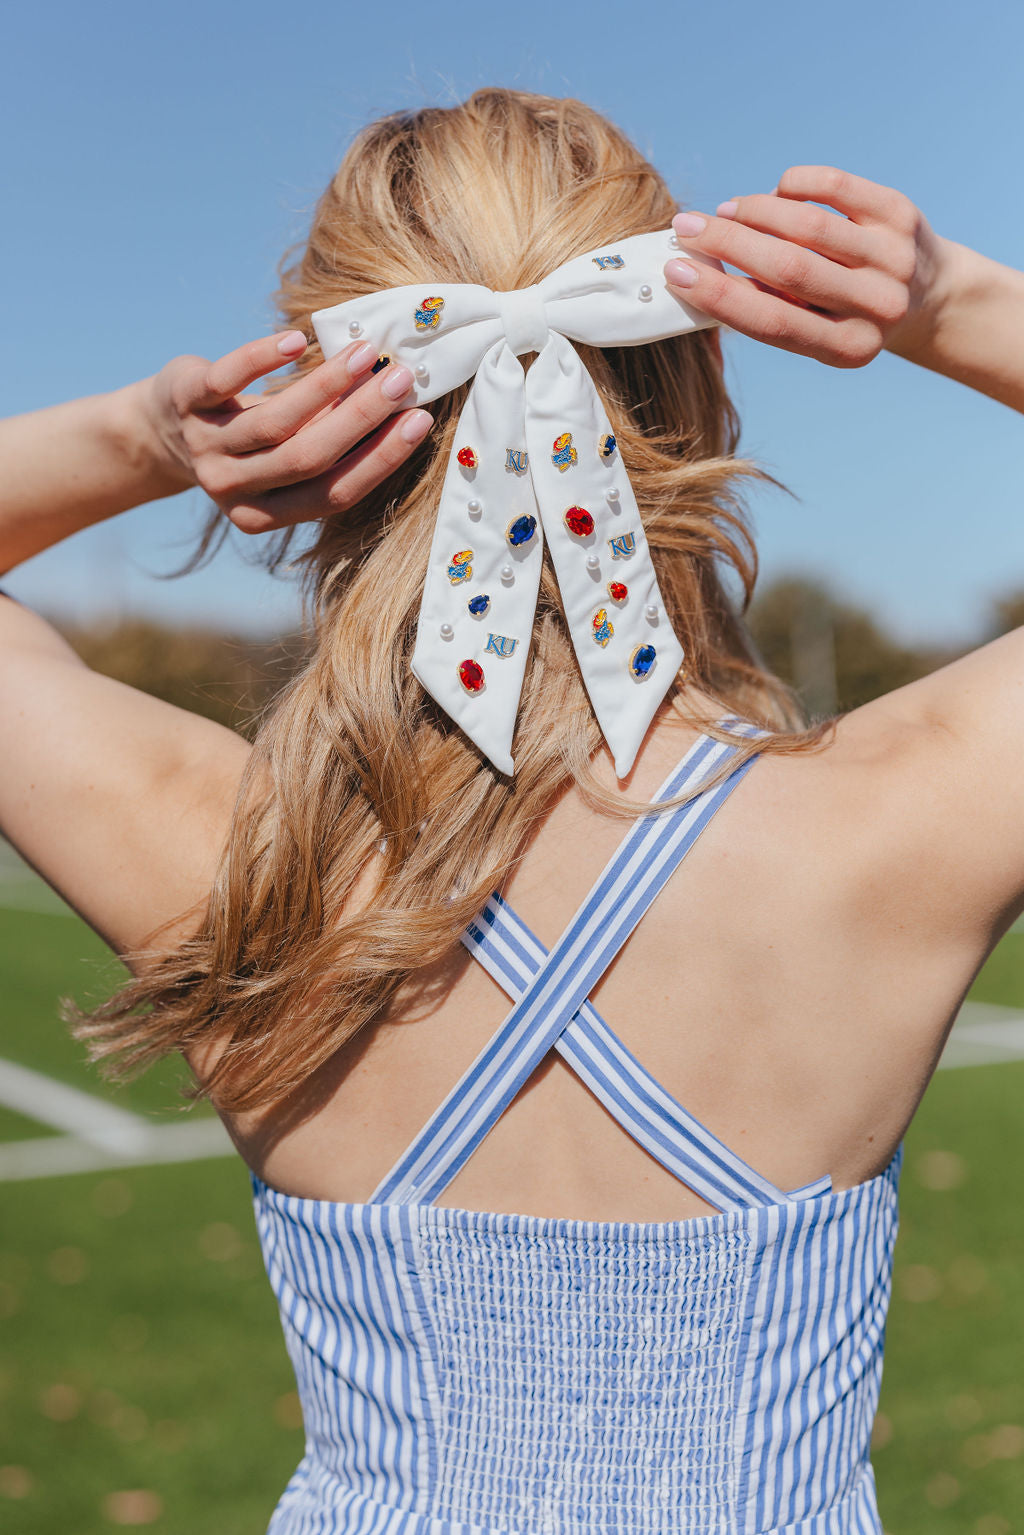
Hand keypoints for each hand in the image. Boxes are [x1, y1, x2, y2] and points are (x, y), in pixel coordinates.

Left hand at [140, 332, 432, 533]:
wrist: (162, 428)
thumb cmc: (247, 442)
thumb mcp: (286, 456)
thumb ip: (331, 444)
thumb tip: (400, 407)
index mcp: (262, 515)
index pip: (332, 494)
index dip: (379, 459)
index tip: (419, 421)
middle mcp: (231, 489)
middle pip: (307, 458)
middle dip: (360, 418)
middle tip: (400, 378)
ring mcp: (204, 447)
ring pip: (274, 422)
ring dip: (326, 385)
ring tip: (364, 352)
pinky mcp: (184, 402)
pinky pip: (226, 380)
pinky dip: (262, 359)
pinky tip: (297, 341)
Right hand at [664, 165, 953, 369]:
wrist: (927, 295)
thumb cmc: (845, 315)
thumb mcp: (813, 330)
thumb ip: (765, 309)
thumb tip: (694, 276)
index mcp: (849, 348)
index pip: (772, 321)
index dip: (719, 295)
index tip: (677, 271)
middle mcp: (877, 305)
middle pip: (788, 268)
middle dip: (727, 244)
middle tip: (686, 228)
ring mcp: (894, 257)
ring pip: (807, 223)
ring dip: (755, 212)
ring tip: (727, 212)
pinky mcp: (901, 214)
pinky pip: (832, 186)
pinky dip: (793, 185)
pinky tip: (776, 195)